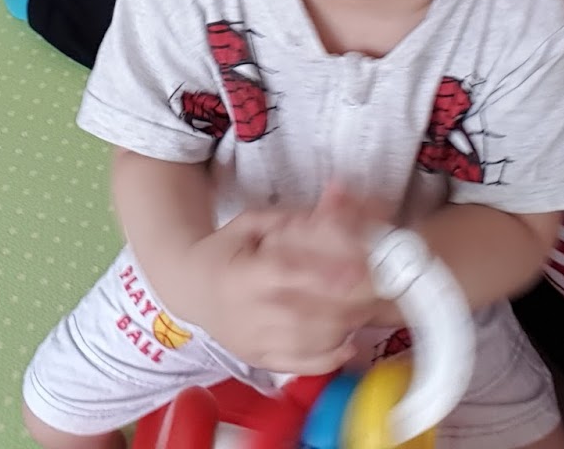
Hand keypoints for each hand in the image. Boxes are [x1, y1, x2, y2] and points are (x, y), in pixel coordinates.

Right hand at [181, 195, 378, 373]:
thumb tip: (335, 197)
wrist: (187, 287)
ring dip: (343, 328)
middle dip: (344, 305)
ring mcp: (253, 342)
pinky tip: (349, 343)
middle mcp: (246, 314)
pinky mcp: (260, 360)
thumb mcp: (248, 223)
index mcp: (241, 275)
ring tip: (366, 309)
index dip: (322, 275)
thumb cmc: (223, 251)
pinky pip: (299, 366)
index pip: (285, 276)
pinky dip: (329, 359)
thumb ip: (290, 218)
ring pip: (307, 344)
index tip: (355, 271)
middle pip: (303, 315)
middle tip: (375, 289)